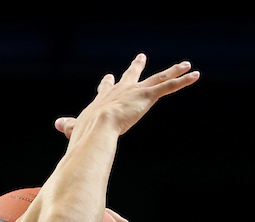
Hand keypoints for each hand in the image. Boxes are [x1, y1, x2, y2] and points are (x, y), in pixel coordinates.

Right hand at [53, 55, 197, 139]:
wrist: (97, 128)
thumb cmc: (86, 131)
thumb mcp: (75, 128)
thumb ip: (69, 126)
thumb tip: (58, 124)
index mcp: (104, 99)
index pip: (106, 89)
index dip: (107, 84)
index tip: (109, 77)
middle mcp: (121, 90)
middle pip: (132, 75)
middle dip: (138, 66)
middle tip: (141, 57)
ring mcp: (136, 92)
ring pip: (158, 78)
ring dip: (174, 71)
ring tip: (186, 64)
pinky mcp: (148, 96)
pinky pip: (169, 86)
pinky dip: (183, 80)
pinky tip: (195, 75)